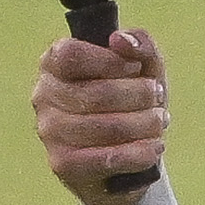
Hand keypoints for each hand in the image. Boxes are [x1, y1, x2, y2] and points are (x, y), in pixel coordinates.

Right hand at [32, 28, 167, 204]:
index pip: (70, 54)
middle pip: (96, 92)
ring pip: (106, 126)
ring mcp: (50, 132)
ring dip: (145, 123)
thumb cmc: (131, 104)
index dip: (109, 60)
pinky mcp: (64, 164)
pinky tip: (156, 146)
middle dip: (140, 95)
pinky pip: (108, 158)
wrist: (125, 161)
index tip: (135, 68)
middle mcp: (44, 96)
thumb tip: (121, 40)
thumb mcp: (142, 70)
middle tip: (158, 97)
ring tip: (160, 121)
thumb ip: (138, 45)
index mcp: (53, 64)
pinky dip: (140, 153)